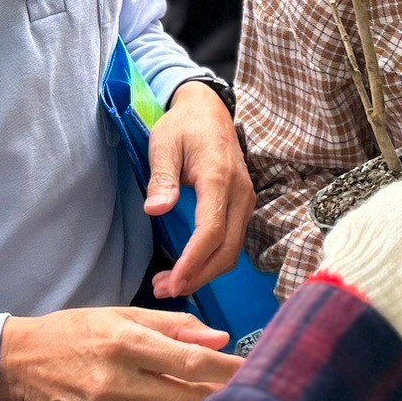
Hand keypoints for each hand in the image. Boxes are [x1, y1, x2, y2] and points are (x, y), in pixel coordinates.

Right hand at [0, 307, 239, 400]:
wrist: (19, 365)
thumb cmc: (77, 332)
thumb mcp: (122, 314)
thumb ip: (174, 326)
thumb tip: (222, 339)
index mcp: (124, 345)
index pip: (191, 363)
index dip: (231, 370)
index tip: (260, 369)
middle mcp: (115, 384)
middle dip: (227, 399)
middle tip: (259, 396)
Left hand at [147, 81, 255, 298]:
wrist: (208, 110)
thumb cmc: (183, 126)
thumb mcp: (163, 144)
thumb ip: (161, 178)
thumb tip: (156, 210)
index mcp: (218, 178)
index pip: (212, 230)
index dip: (193, 261)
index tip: (173, 281)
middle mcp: (240, 193)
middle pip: (227, 249)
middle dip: (198, 275)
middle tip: (164, 290)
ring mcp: (246, 200)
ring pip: (233, 250)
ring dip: (205, 272)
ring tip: (171, 284)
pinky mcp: (243, 205)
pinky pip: (233, 241)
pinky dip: (212, 261)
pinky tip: (189, 268)